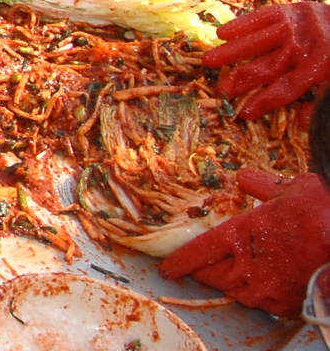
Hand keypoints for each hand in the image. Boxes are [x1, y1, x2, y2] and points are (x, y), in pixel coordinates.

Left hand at [160, 170, 329, 316]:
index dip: (181, 261)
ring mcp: (266, 287)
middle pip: (212, 276)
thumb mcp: (289, 189)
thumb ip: (261, 185)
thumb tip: (245, 178)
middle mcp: (247, 264)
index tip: (168, 268)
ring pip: (235, 292)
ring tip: (233, 278)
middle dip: (204, 273)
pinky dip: (260, 297)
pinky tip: (265, 288)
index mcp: (240, 234)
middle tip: (202, 270)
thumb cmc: (320, 211)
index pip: (199, 251)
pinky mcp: (285, 303)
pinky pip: (263, 305)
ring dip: (230, 285)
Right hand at [202, 1, 329, 118]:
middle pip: (267, 67)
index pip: (286, 89)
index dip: (264, 102)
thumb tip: (301, 122)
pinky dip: (242, 24)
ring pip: (258, 42)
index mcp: (318, 67)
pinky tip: (222, 33)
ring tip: (209, 61)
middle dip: (242, 80)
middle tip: (220, 90)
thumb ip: (321, 102)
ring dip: (232, 52)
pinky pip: (262, 17)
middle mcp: (303, 47)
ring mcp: (294, 27)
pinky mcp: (289, 10)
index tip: (243, 113)